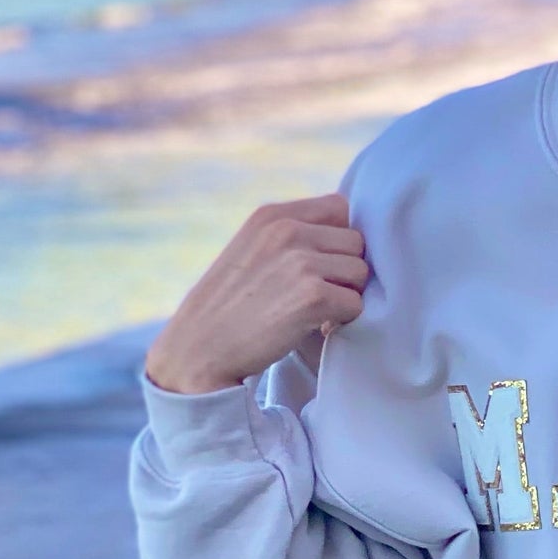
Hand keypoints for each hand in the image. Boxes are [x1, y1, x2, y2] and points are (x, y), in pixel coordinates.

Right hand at [144, 194, 369, 395]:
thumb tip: (349, 234)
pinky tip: (313, 326)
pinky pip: (356, 304)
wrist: (197, 350)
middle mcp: (287, 230)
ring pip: (360, 272)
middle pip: (356, 242)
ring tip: (312, 311)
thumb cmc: (227, 306)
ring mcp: (301, 262)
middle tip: (317, 294)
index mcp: (272, 215)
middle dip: (343, 270)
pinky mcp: (313, 297)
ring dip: (345, 295)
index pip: (340, 207)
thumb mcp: (250, 249)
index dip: (338, 239)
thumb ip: (290, 235)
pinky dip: (341, 320)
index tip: (322, 264)